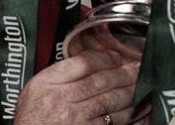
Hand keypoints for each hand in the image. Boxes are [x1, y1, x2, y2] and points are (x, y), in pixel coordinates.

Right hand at [13, 50, 149, 124]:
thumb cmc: (30, 122)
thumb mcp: (34, 92)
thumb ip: (58, 77)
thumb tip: (88, 65)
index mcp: (46, 84)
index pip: (82, 63)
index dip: (104, 58)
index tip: (116, 56)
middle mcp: (60, 100)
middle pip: (100, 80)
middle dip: (124, 73)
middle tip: (139, 67)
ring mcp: (74, 119)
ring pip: (110, 101)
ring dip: (131, 92)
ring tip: (144, 85)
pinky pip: (114, 123)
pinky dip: (131, 117)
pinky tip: (140, 111)